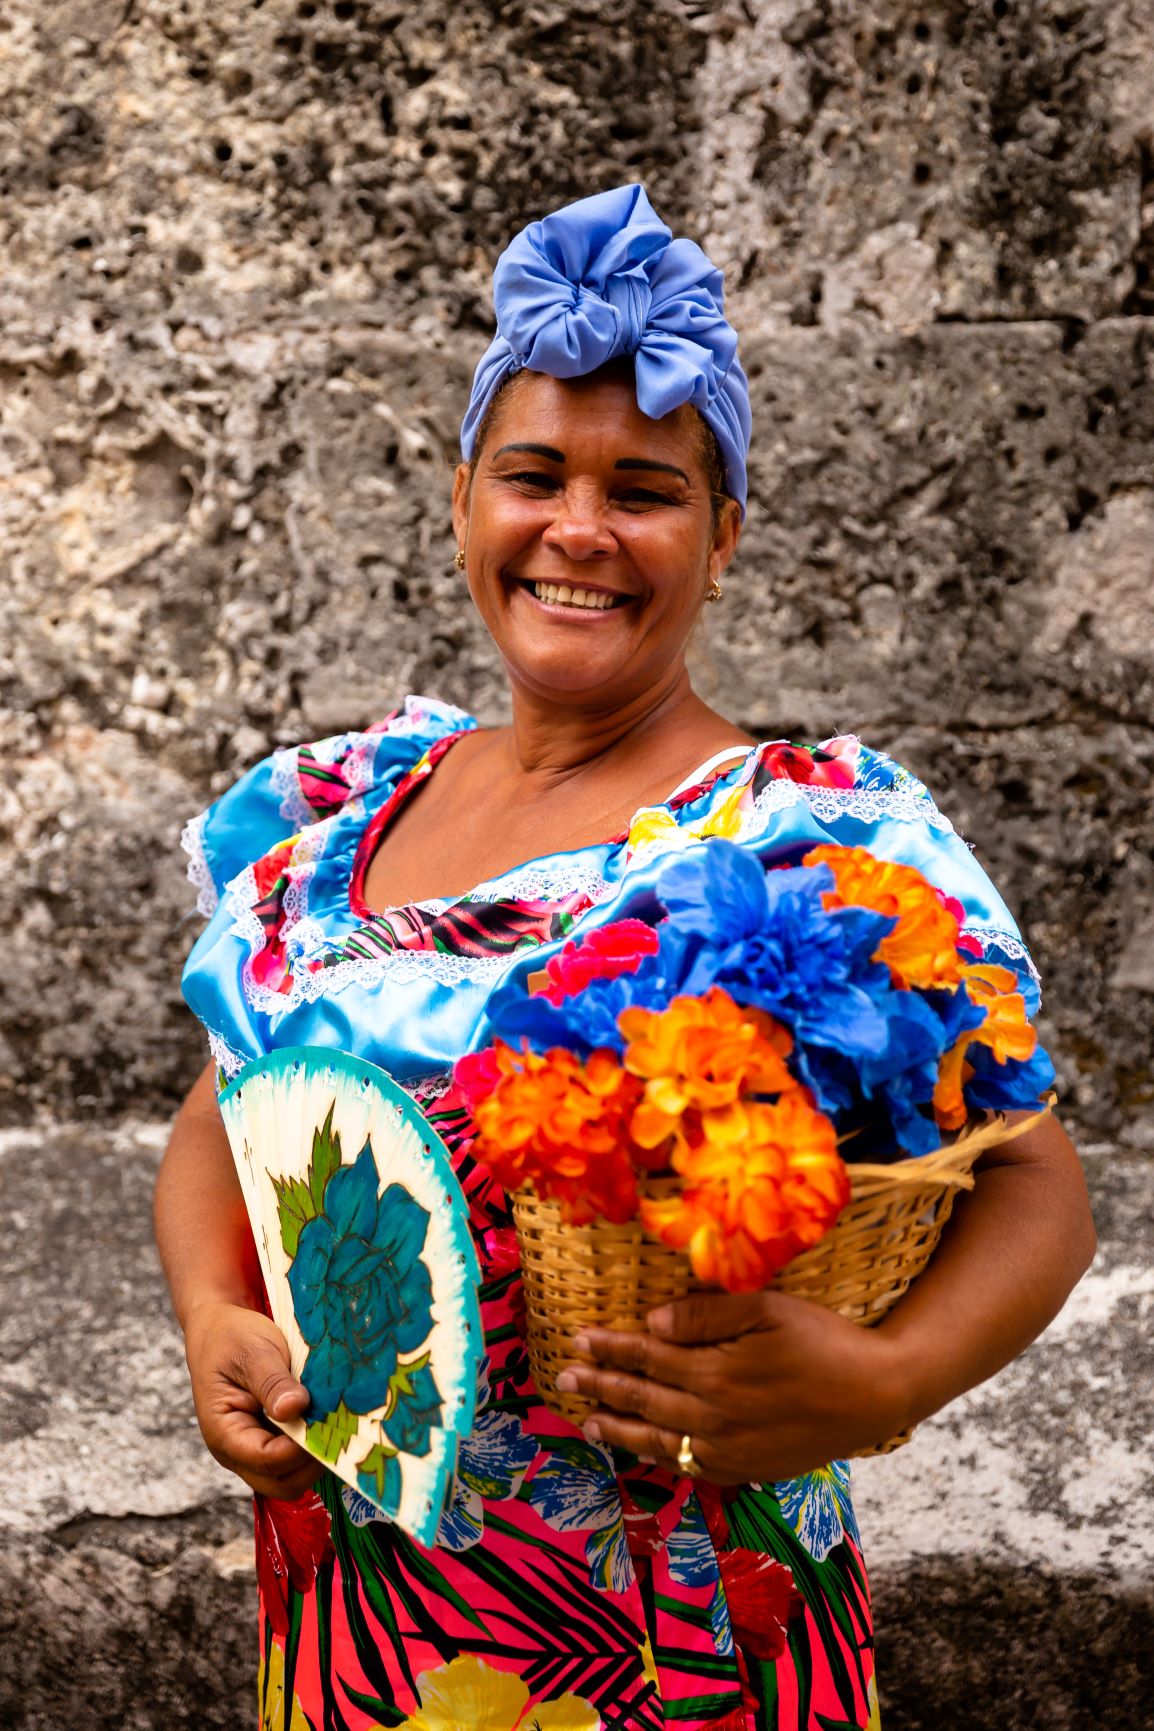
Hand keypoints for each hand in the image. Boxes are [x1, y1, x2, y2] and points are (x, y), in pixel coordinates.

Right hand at [183, 1300, 321, 1499]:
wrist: (219, 1330)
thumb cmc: (231, 1339)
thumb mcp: (253, 1353)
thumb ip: (273, 1383)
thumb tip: (296, 1409)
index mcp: (224, 1432)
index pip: (266, 1461)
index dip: (299, 1450)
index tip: (326, 1425)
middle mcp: (236, 1451)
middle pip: (280, 1483)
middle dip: (311, 1464)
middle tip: (338, 1430)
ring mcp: (253, 1449)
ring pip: (290, 1477)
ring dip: (314, 1458)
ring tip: (335, 1425)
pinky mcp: (269, 1440)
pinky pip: (293, 1460)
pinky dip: (312, 1447)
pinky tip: (329, 1422)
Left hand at [557, 1290, 912, 1482]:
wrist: (877, 1394)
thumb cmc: (824, 1341)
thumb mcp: (768, 1309)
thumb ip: (707, 1315)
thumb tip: (653, 1321)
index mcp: (715, 1373)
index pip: (648, 1357)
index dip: (610, 1347)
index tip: (579, 1338)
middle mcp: (713, 1418)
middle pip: (643, 1400)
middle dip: (601, 1386)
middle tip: (564, 1376)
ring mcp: (729, 1450)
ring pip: (658, 1440)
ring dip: (618, 1429)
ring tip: (586, 1421)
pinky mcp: (747, 1468)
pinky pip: (688, 1466)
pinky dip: (658, 1457)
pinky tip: (643, 1450)